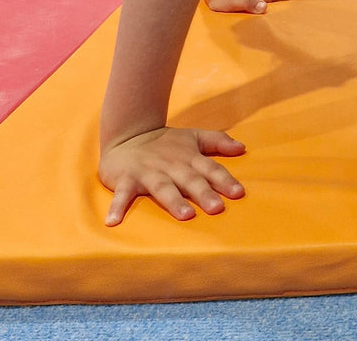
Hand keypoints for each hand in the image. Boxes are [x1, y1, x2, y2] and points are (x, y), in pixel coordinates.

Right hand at [99, 127, 245, 225]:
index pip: (210, 168)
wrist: (129, 134)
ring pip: (163, 188)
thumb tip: (243, 148)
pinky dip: (117, 206)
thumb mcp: (194, 137)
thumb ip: (218, 141)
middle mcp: (171, 165)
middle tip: (217, 208)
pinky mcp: (126, 178)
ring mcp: (148, 172)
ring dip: (174, 201)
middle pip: (190, 180)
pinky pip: (122, 194)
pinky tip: (113, 222)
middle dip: (204, 193)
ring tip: (186, 215)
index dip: (225, 180)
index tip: (239, 193)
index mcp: (189, 157)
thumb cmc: (166, 142)